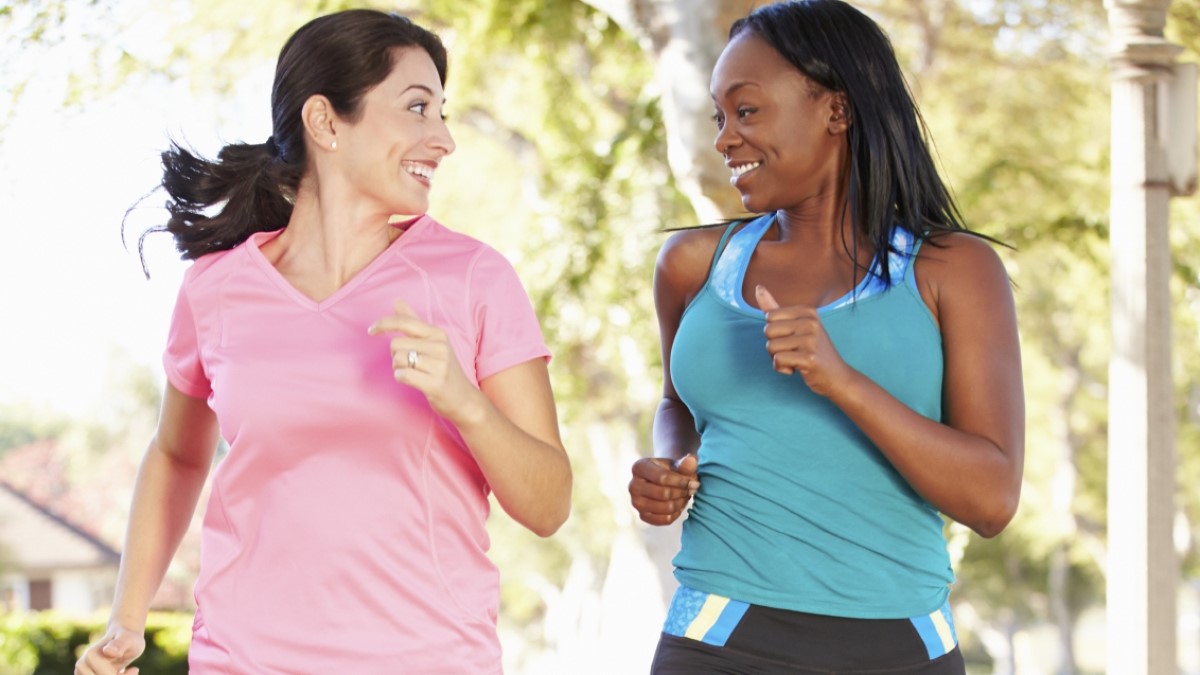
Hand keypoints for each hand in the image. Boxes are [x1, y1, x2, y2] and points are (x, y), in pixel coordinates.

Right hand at [74, 624, 144, 674]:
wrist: (123, 638)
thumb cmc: (128, 639)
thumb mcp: (129, 640)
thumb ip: (120, 644)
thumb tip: (108, 651)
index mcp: (90, 656)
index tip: (135, 670)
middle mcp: (81, 665)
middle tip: (134, 671)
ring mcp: (80, 672)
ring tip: (124, 671)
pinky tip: (119, 673)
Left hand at [368, 300, 481, 425]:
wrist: (463, 398)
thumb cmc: (443, 368)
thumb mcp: (432, 342)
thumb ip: (414, 321)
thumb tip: (398, 301)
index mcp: (438, 334)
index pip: (405, 322)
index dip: (384, 324)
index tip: (371, 330)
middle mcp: (440, 346)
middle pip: (396, 344)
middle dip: (395, 356)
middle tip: (408, 364)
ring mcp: (439, 365)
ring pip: (398, 360)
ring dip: (398, 368)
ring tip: (412, 373)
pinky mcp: (435, 383)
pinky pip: (403, 375)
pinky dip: (401, 378)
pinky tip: (412, 380)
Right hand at [628, 454, 699, 524]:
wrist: (664, 481)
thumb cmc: (671, 471)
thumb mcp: (677, 465)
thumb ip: (685, 464)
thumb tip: (692, 459)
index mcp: (639, 467)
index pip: (662, 478)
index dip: (681, 481)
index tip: (694, 482)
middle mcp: (633, 485)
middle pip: (663, 494)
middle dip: (682, 492)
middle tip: (692, 489)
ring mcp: (636, 502)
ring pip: (665, 508)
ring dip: (681, 503)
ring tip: (686, 496)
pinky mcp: (642, 516)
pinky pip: (664, 520)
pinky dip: (676, 514)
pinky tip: (679, 505)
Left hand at [756, 285, 850, 397]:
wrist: (836, 376)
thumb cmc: (812, 350)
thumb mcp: (796, 325)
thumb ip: (775, 307)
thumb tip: (758, 287)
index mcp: (807, 310)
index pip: (769, 317)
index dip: (774, 332)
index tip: (792, 339)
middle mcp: (810, 322)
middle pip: (767, 330)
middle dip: (774, 345)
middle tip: (793, 351)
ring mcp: (811, 339)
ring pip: (771, 347)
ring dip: (777, 358)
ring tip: (796, 360)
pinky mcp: (809, 358)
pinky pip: (778, 360)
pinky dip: (782, 368)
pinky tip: (796, 369)